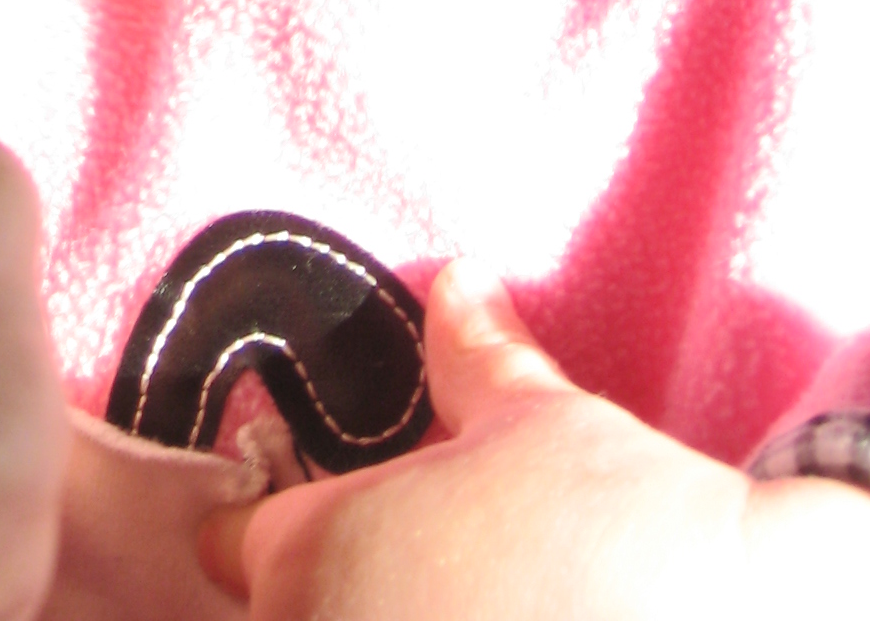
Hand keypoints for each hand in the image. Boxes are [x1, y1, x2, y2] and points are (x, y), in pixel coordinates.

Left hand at [199, 261, 869, 620]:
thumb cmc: (632, 518)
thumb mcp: (539, 418)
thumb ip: (472, 353)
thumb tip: (456, 282)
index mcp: (317, 558)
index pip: (237, 543)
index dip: (271, 521)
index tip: (315, 516)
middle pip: (287, 615)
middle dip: (336, 591)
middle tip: (418, 569)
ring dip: (392, 616)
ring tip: (467, 597)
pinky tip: (506, 620)